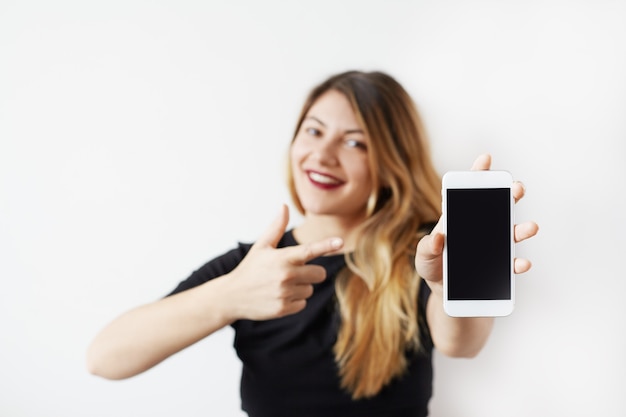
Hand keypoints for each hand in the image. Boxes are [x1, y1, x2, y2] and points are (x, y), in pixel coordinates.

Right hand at [227, 204, 342, 320]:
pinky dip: (294, 301)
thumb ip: (277, 227)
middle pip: (319, 274)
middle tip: (293, 271)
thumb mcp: (261, 246)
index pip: (309, 250)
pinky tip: (279, 296)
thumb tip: (284, 206)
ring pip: (310, 289)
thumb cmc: (250, 268)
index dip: (326, 245)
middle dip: (311, 272)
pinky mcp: (284, 309)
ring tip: (281, 285)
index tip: (340, 241)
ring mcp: (285, 293)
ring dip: (300, 287)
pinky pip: (302, 303)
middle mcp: (286, 275)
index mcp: (282, 258)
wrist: (232, 296)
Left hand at [415, 154, 539, 293]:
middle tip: (517, 188)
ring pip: (511, 233)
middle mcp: (480, 228)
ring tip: (531, 227)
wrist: (443, 291)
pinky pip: (512, 264)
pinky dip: (519, 264)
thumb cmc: (432, 266)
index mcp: (458, 219)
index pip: (468, 192)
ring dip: (523, 229)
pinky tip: (522, 263)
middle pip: (498, 206)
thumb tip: (438, 236)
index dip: (478, 174)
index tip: (486, 158)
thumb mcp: (423, 256)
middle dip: (510, 194)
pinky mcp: (499, 268)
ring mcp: (492, 246)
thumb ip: (427, 247)